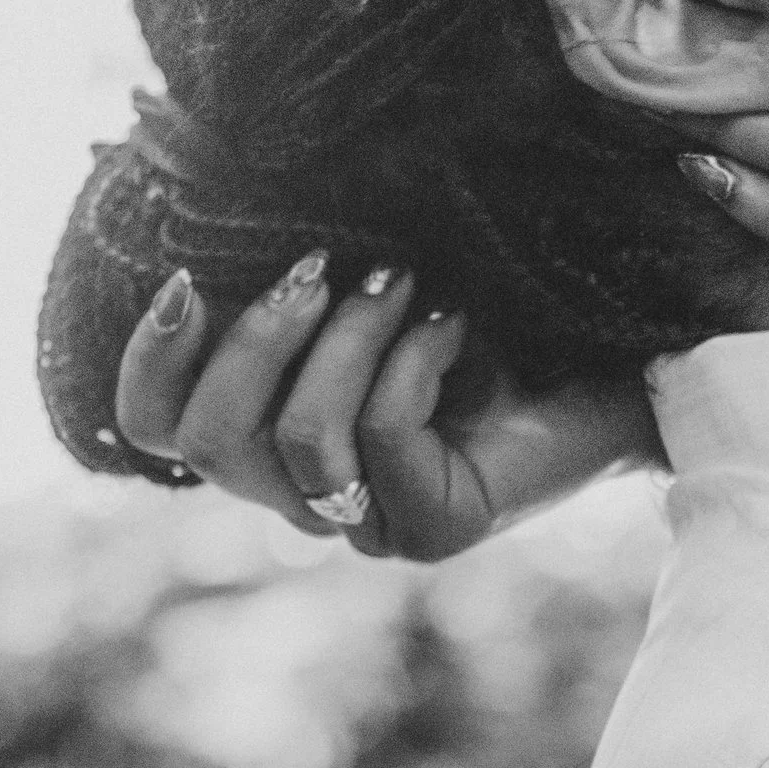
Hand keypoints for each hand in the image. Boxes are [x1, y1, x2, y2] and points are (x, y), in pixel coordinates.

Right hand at [115, 260, 654, 556]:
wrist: (618, 364)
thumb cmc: (491, 312)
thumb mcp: (372, 287)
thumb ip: (294, 284)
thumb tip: (208, 239)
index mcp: (272, 436)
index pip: (158, 429)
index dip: (151, 360)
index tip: (186, 279)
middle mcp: (308, 493)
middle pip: (208, 443)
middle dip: (253, 340)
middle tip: (322, 265)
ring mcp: (371, 522)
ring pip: (296, 441)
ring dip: (344, 341)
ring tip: (404, 279)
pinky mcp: (435, 528)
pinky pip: (380, 438)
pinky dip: (412, 358)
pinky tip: (457, 322)